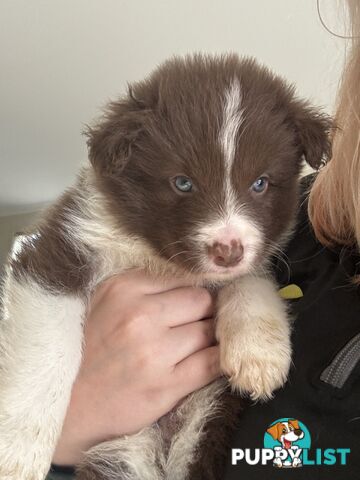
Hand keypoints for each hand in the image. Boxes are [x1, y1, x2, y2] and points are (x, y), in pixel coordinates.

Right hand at [53, 270, 219, 465]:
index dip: (187, 294)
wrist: (70, 404)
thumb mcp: (105, 301)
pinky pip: (212, 363)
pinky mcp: (167, 385)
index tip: (186, 306)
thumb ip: (142, 285)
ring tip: (192, 346)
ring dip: (207, 339)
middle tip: (193, 325)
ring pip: (209, 331)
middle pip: (201, 301)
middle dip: (202, 313)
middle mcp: (140, 316)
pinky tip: (207, 360)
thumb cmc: (90, 348)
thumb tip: (187, 280)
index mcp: (124, 289)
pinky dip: (217, 360)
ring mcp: (154, 352)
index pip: (183, 279)